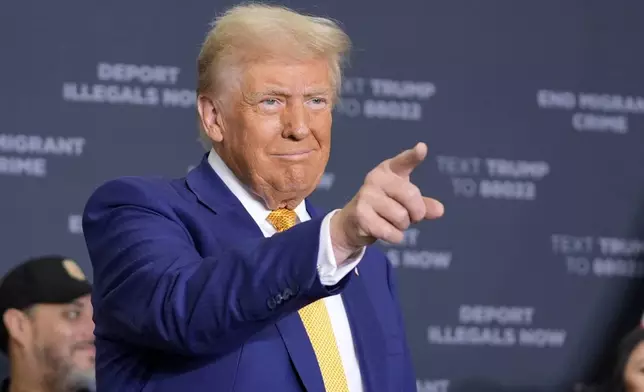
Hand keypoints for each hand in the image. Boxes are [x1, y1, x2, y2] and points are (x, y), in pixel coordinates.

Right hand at [330, 142, 443, 260]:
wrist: (353, 222)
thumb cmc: (385, 207)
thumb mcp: (406, 203)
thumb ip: (424, 205)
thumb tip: (439, 211)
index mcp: (389, 170)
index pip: (403, 162)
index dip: (414, 156)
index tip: (422, 148)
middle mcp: (376, 178)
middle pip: (411, 196)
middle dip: (417, 213)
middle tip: (411, 217)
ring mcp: (366, 195)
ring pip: (401, 217)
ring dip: (403, 226)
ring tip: (391, 222)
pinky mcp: (360, 214)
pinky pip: (391, 232)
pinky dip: (395, 237)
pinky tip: (385, 231)